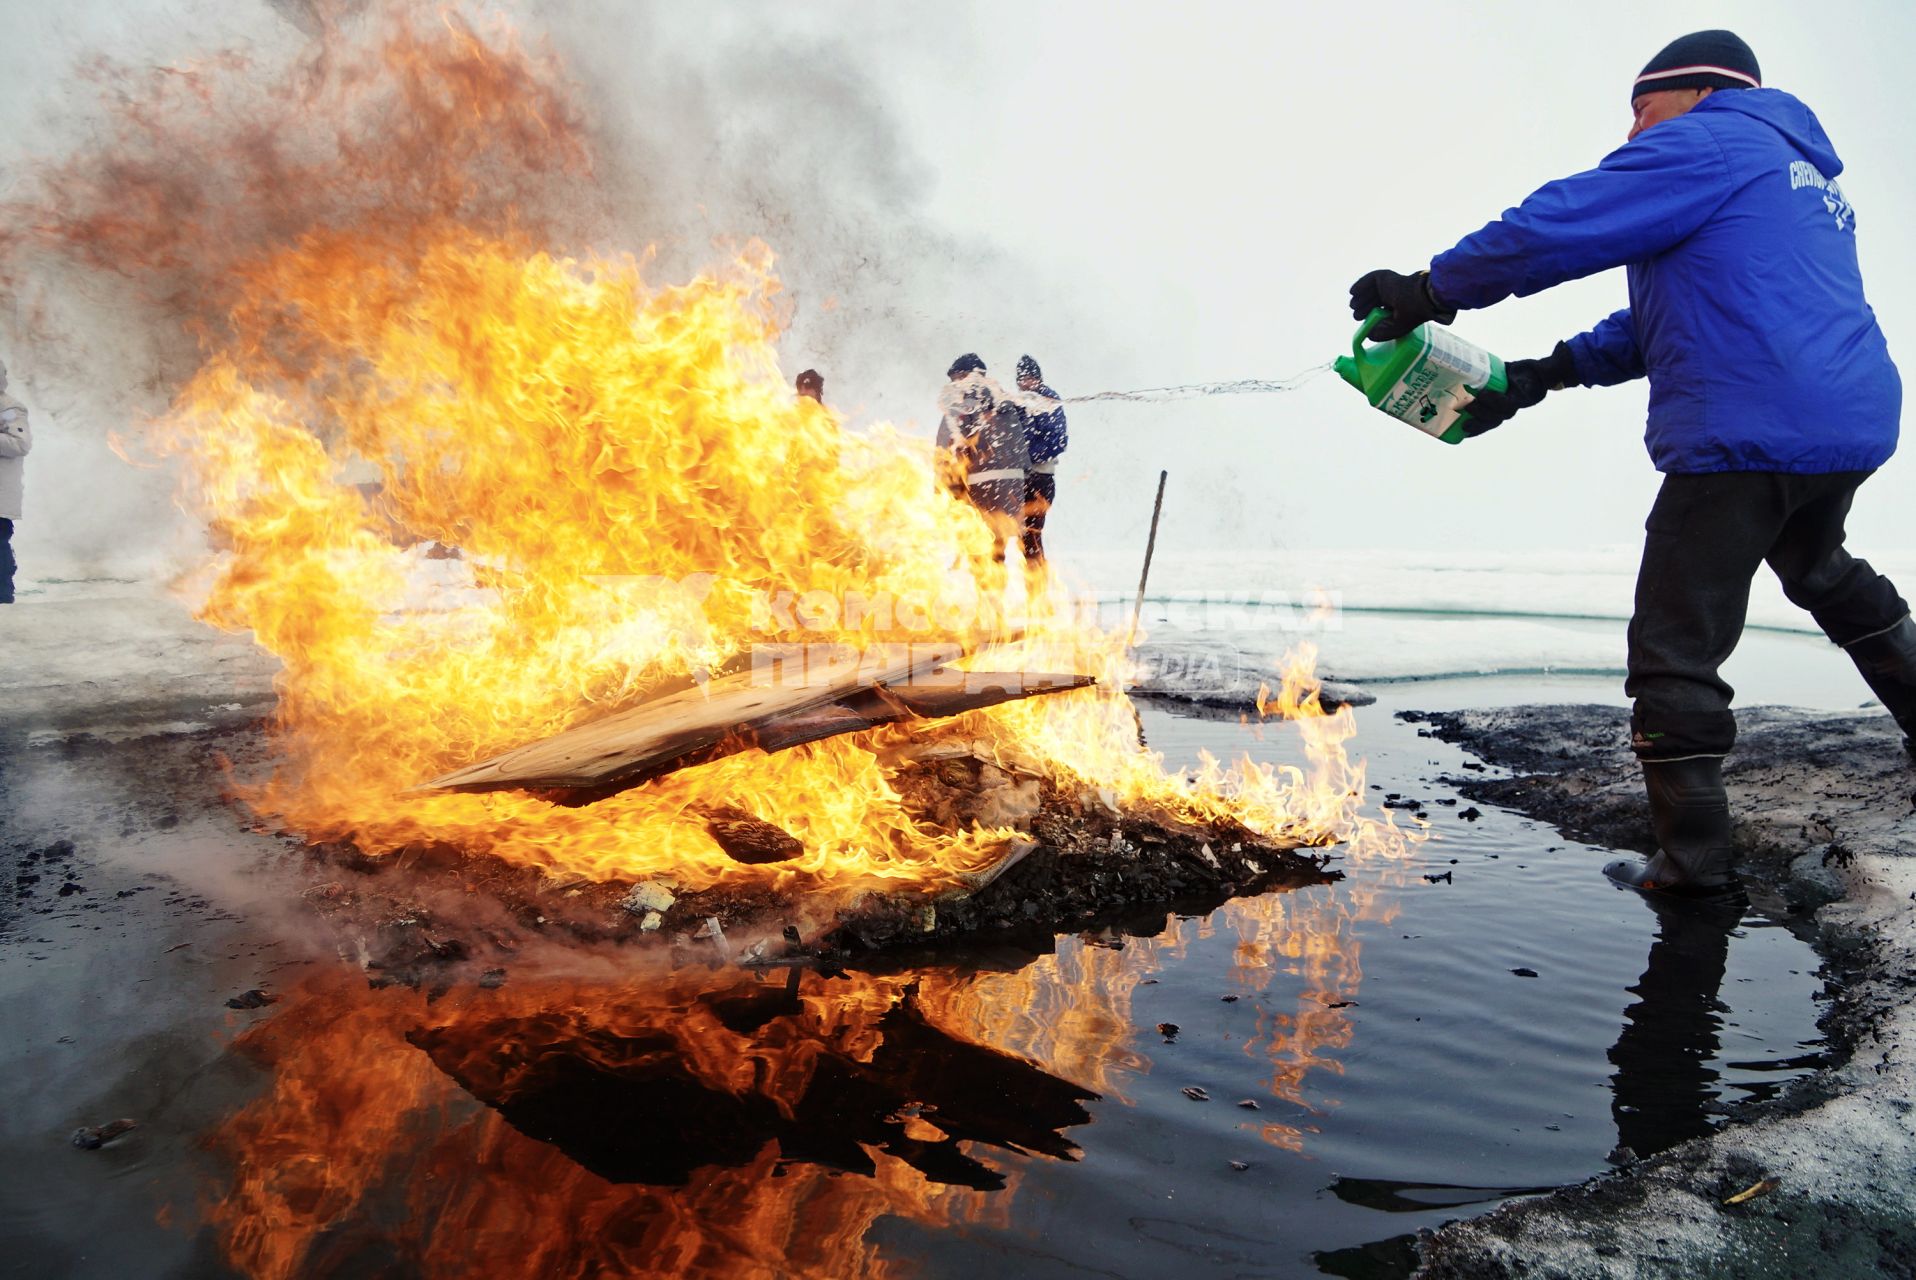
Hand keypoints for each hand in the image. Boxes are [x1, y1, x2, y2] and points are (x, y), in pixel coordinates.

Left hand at [1348, 268, 1453, 340]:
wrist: (1418, 299)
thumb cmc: (1410, 315)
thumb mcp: (1394, 329)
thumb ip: (1380, 334)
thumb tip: (1367, 334)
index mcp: (1398, 305)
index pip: (1380, 308)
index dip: (1369, 313)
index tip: (1361, 319)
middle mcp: (1393, 294)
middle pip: (1373, 299)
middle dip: (1362, 307)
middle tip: (1356, 314)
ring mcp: (1388, 285)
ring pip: (1369, 290)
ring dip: (1360, 297)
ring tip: (1353, 305)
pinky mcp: (1384, 277)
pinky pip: (1369, 279)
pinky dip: (1359, 285)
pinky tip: (1352, 292)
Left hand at [1459, 343, 1578, 436]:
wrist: (1534, 377)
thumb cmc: (1535, 373)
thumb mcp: (1538, 370)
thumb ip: (1540, 370)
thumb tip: (1548, 364)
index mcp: (1521, 399)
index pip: (1506, 404)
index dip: (1494, 401)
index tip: (1482, 394)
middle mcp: (1511, 407)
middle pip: (1496, 417)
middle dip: (1481, 414)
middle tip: (1467, 406)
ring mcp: (1502, 409)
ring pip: (1489, 421)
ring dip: (1476, 424)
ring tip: (1462, 424)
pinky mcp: (1493, 408)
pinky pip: (1485, 421)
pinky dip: (1474, 427)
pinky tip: (1462, 431)